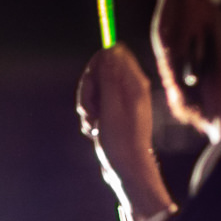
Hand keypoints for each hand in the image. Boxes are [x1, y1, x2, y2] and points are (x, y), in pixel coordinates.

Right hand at [77, 46, 171, 220]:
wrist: (127, 169)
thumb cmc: (122, 143)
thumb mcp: (112, 108)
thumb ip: (109, 78)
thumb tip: (109, 50)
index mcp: (134, 83)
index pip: (113, 52)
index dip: (96, 66)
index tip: (92, 88)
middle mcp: (130, 87)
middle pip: (100, 69)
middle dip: (88, 89)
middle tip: (90, 111)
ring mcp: (122, 100)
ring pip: (95, 87)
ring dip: (87, 104)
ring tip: (92, 124)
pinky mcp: (114, 111)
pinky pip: (96, 102)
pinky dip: (90, 115)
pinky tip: (93, 130)